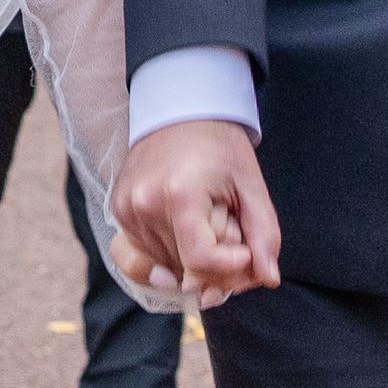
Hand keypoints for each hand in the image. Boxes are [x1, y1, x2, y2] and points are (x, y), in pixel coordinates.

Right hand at [107, 119, 282, 308]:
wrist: (180, 109)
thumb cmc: (219, 145)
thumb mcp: (250, 185)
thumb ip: (263, 233)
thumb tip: (268, 278)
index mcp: (180, 195)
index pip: (201, 262)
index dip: (231, 266)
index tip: (245, 249)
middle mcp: (145, 205)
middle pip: (185, 270)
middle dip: (217, 266)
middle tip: (231, 235)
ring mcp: (127, 209)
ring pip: (166, 268)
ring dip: (192, 263)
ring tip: (206, 228)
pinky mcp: (119, 211)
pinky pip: (142, 257)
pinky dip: (168, 257)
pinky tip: (184, 240)